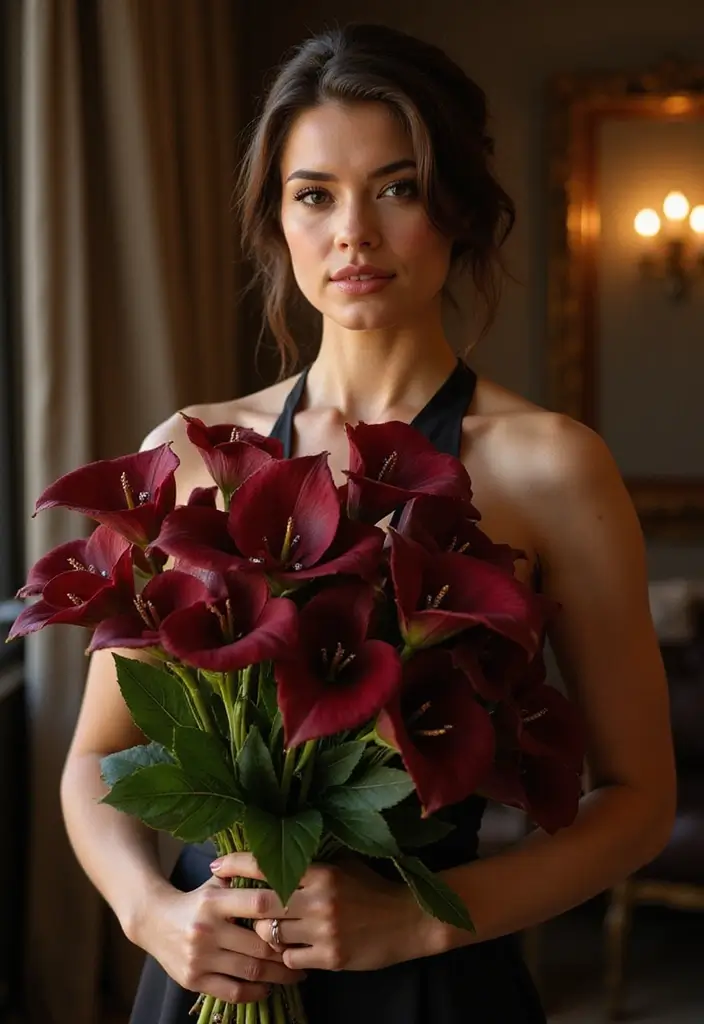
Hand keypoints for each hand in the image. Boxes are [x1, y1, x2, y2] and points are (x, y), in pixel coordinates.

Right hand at [131, 874, 307, 1004]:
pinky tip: (268, 987)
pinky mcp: (193, 980)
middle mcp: (206, 929)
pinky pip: (232, 992)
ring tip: (294, 974)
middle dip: (286, 953)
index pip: (257, 904)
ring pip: (250, 971)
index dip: (283, 912)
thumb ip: (243, 879)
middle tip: (304, 953)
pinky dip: (255, 992)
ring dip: (278, 976)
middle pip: (259, 945)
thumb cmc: (194, 900)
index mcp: (214, 901)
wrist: (153, 920)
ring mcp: (199, 957)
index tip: (302, 918)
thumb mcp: (214, 883)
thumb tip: (282, 874)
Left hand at [211, 853, 443, 971]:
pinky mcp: (331, 958)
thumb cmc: (372, 888)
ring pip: (272, 936)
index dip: (238, 864)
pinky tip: (292, 948)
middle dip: (241, 906)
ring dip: (263, 934)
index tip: (217, 865)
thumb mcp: (343, 866)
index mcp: (321, 871)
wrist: (409, 920)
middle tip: (228, 905)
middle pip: (262, 904)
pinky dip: (285, 955)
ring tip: (266, 930)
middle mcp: (320, 899)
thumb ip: (312, 864)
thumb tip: (274, 853)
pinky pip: (290, 960)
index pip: (269, 865)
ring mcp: (325, 931)